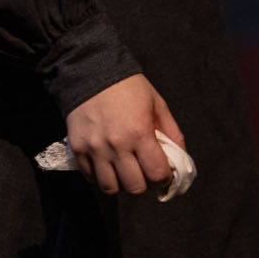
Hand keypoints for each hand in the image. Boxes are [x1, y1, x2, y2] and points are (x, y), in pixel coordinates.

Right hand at [65, 74, 184, 196]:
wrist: (89, 69)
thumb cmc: (127, 86)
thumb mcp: (157, 103)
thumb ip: (172, 133)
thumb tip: (180, 160)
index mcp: (139, 132)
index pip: (157, 175)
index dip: (164, 178)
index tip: (163, 173)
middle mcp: (117, 144)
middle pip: (135, 187)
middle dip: (143, 182)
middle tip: (142, 170)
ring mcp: (95, 148)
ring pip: (110, 188)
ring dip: (120, 183)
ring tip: (123, 169)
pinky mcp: (77, 148)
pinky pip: (90, 178)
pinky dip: (100, 176)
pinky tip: (106, 163)